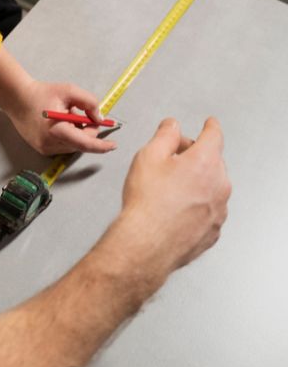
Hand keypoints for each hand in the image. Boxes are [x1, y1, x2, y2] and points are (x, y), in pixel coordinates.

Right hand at [9, 79, 116, 155]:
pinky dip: (67, 136)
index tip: (113, 145)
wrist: (17, 98)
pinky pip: (63, 146)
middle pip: (81, 144)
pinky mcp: (41, 149)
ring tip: (65, 116)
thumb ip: (89, 103)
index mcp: (58, 130)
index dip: (102, 146)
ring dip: (77, 133)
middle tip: (82, 114)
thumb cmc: (41, 93)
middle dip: (88, 131)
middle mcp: (51, 143)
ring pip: (73, 146)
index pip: (86, 144)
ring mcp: (45, 148)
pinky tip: (59, 123)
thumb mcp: (69, 91)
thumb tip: (100, 118)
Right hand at [119, 117, 230, 272]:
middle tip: (170, 160)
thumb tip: (172, 126)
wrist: (147, 242)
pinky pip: (208, 208)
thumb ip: (164, 135)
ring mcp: (219, 210)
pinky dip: (196, 204)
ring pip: (211, 186)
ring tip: (167, 189)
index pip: (214, 136)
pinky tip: (173, 208)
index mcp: (205, 162)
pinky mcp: (214, 229)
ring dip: (196, 181)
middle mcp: (219, 185)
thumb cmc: (148, 201)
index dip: (210, 126)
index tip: (210, 124)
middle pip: (212, 160)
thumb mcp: (148, 155)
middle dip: (194, 156)